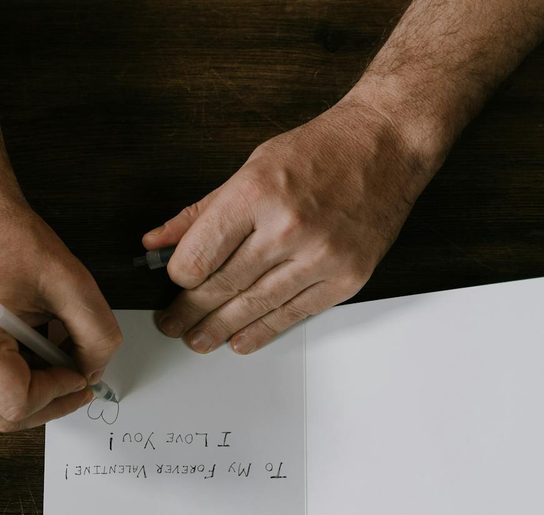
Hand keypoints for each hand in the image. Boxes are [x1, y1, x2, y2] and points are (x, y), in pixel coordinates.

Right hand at [0, 198, 121, 431]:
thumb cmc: (6, 235)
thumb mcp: (71, 283)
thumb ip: (96, 335)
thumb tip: (93, 372)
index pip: (16, 403)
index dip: (58, 394)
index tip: (80, 372)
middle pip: (2, 417)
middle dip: (48, 403)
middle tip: (79, 378)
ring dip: (34, 393)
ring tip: (56, 354)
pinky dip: (18, 380)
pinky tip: (36, 348)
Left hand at [143, 93, 435, 353]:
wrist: (387, 144)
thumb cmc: (320, 151)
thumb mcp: (251, 167)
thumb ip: (201, 212)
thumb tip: (156, 243)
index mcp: (257, 193)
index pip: (199, 256)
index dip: (179, 278)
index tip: (173, 284)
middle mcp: (288, 227)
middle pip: (223, 286)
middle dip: (190, 312)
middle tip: (172, 325)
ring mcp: (321, 256)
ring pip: (256, 307)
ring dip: (220, 329)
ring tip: (198, 340)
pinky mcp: (347, 278)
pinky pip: (294, 314)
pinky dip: (262, 331)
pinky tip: (240, 339)